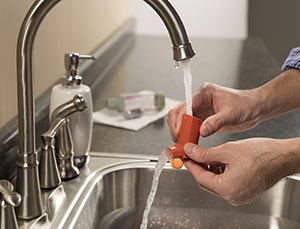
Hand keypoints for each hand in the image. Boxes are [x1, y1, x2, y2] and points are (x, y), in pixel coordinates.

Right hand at [168, 83, 261, 141]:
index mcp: (205, 93)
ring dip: (180, 131)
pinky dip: (187, 134)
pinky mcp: (203, 118)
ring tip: (183, 143)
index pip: (186, 106)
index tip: (180, 133)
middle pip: (178, 112)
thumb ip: (216, 122)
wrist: (256, 108)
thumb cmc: (247, 104)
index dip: (181, 120)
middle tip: (179, 140)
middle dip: (176, 126)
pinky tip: (189, 142)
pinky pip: (189, 126)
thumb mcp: (232, 113)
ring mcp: (200, 109)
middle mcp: (199, 100)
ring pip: (181, 120)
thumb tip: (202, 130)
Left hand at [183, 138, 299, 205]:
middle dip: (199, 167)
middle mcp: (233, 197)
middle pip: (206, 182)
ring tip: (209, 154)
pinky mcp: (244, 192)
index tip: (185, 155)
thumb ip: (204, 153)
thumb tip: (189, 152)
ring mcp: (239, 196)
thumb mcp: (227, 151)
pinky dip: (220, 173)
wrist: (282, 157)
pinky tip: (220, 160)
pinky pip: (225, 184)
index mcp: (227, 189)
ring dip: (209, 169)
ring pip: (215, 183)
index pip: (199, 177)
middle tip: (194, 153)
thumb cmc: (261, 154)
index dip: (190, 164)